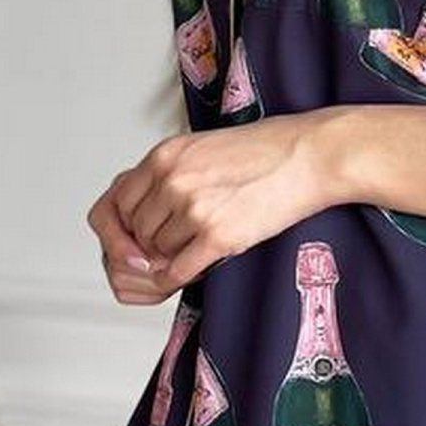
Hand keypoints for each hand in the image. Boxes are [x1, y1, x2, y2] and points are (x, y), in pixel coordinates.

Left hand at [86, 111, 339, 301]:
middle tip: (173, 245)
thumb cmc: (266, 150)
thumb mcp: (201, 148)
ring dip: (174, 257)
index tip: (135, 239)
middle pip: (136, 234)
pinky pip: (179, 271)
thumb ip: (167, 174)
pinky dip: (180, 278)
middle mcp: (172, 180)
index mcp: (164, 156)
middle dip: (151, 245)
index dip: (124, 229)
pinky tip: (196, 269)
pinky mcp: (219, 235)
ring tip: (199, 245)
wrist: (310, 155)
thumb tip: (142, 210)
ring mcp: (194, 208)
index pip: (115, 206)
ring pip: (157, 253)